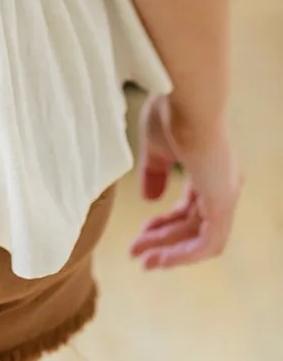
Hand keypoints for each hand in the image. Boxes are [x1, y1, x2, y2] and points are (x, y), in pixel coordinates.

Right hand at [129, 94, 240, 269]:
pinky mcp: (223, 203)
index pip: (189, 209)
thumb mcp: (156, 146)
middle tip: (135, 253)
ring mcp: (224, 195)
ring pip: (200, 239)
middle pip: (192, 226)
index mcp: (208, 170)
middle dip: (162, 242)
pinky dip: (186, 255)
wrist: (187, 99)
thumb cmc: (172, 112)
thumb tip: (149, 199)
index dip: (163, 224)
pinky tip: (162, 260)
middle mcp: (221, 185)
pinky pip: (210, 243)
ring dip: (170, 253)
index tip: (139, 234)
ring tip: (143, 261)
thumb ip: (154, 173)